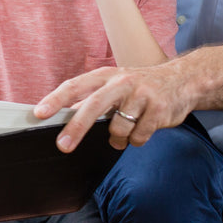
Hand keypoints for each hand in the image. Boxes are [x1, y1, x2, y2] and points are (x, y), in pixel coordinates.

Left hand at [33, 61, 196, 150]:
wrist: (183, 80)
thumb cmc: (139, 86)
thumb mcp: (113, 85)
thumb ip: (90, 100)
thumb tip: (65, 118)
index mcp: (105, 75)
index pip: (75, 86)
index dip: (55, 99)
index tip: (39, 113)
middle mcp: (122, 82)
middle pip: (94, 106)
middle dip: (76, 128)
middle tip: (63, 146)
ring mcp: (142, 95)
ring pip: (118, 129)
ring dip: (118, 138)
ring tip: (126, 129)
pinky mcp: (159, 110)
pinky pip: (138, 137)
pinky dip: (136, 139)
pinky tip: (143, 128)